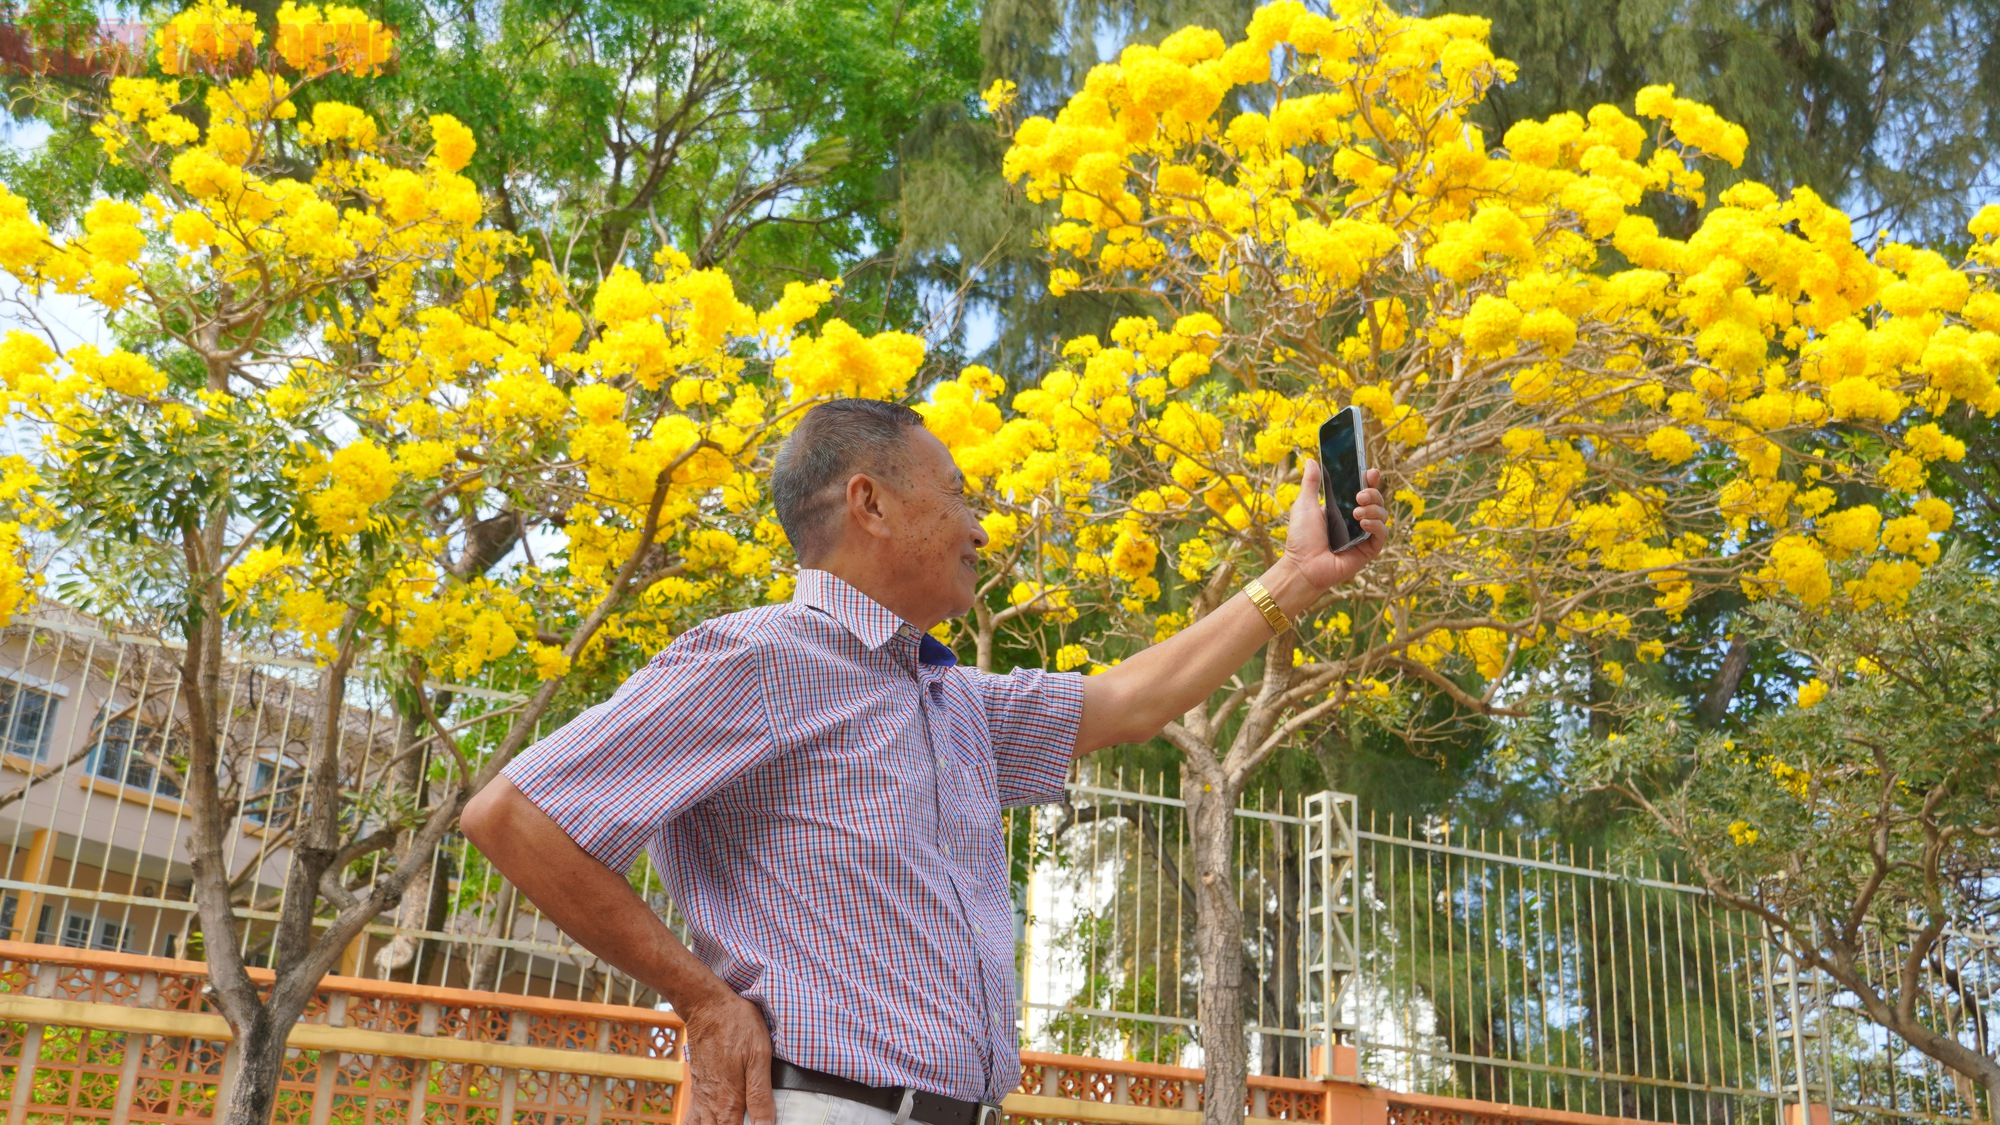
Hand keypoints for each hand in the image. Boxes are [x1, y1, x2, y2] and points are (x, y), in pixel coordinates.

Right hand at [679, 986, 776, 1124]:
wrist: (707, 1006)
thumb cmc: (737, 1025)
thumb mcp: (758, 1055)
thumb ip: (760, 1094)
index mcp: (729, 1100)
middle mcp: (712, 1104)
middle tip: (743, 1122)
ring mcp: (701, 1098)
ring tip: (731, 1122)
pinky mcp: (698, 1089)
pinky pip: (691, 1120)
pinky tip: (711, 1123)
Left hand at [1282, 460, 1387, 592]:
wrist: (1302, 566)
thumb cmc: (1301, 539)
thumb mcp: (1304, 505)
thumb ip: (1311, 483)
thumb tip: (1311, 460)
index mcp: (1342, 507)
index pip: (1363, 489)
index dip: (1370, 480)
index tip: (1370, 472)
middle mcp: (1355, 520)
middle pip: (1376, 500)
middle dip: (1373, 493)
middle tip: (1360, 495)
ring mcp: (1363, 535)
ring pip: (1382, 515)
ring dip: (1373, 509)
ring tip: (1356, 512)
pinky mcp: (1368, 550)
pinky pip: (1382, 534)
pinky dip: (1376, 526)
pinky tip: (1362, 523)